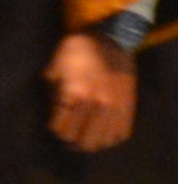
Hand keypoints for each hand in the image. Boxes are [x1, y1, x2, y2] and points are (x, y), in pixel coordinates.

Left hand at [50, 31, 140, 150]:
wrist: (110, 40)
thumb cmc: (77, 52)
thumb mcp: (55, 69)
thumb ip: (53, 94)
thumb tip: (53, 114)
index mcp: (75, 95)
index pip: (61, 129)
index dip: (55, 130)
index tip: (54, 127)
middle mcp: (96, 105)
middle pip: (81, 140)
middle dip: (71, 141)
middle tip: (68, 137)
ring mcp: (115, 108)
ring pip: (102, 141)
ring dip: (91, 143)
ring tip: (84, 139)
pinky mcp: (129, 108)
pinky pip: (121, 134)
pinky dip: (110, 139)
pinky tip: (102, 135)